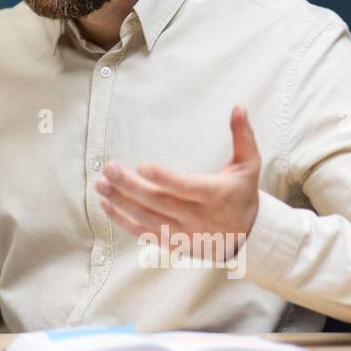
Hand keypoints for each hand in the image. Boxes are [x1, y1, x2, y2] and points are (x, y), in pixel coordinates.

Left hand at [96, 105, 260, 257]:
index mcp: (214, 194)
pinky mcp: (174, 243)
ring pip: (147, 219)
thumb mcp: (249, 166)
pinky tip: (107, 205)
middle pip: (159, 202)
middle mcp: (198, 216)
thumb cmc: (243, 195)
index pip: (186, 187)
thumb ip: (243, 136)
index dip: (164, 178)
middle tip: (109, 170)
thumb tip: (239, 107)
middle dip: (130, 186)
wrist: (248, 237)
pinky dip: (123, 221)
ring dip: (121, 202)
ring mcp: (184, 233)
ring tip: (101, 185)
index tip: (142, 166)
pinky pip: (144, 234)